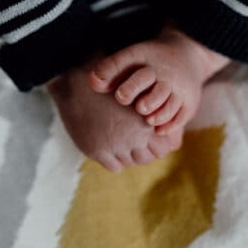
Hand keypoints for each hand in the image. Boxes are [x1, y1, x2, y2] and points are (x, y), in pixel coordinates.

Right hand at [49, 62, 175, 171]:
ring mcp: (115, 146)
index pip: (163, 148)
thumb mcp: (137, 93)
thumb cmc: (110, 82)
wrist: (77, 81)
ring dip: (128, 155)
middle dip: (143, 151)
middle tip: (135, 142)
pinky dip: (115, 160)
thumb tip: (170, 133)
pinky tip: (111, 147)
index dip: (158, 144)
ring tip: (122, 142)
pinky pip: (115, 167)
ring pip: (130, 162)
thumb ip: (152, 110)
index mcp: (147, 121)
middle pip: (147, 158)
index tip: (151, 139)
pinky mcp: (97, 150)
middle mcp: (134, 137)